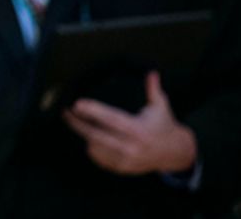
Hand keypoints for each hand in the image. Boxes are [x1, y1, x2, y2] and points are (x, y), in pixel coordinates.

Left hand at [63, 71, 197, 175]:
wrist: (175, 153)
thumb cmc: (164, 126)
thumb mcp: (161, 106)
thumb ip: (153, 89)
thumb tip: (152, 72)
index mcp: (139, 129)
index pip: (111, 119)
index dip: (93, 111)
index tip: (77, 104)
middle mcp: (131, 146)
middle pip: (97, 135)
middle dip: (78, 124)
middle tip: (66, 113)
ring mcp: (126, 160)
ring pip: (95, 148)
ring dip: (84, 135)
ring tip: (75, 122)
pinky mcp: (122, 168)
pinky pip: (100, 159)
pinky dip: (92, 148)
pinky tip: (89, 138)